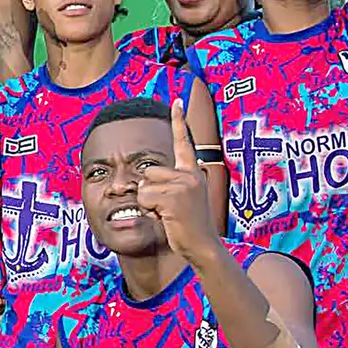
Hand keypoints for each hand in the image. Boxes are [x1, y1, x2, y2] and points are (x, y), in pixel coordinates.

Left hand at [135, 100, 215, 260]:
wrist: (203, 246)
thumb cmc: (188, 225)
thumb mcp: (182, 199)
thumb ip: (168, 185)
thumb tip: (144, 179)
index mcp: (193, 172)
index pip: (184, 142)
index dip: (180, 121)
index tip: (177, 101)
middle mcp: (191, 174)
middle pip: (148, 172)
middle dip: (149, 193)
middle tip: (168, 209)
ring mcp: (183, 185)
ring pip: (144, 186)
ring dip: (148, 203)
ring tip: (168, 214)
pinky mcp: (174, 197)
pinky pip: (144, 198)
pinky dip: (149, 211)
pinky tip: (166, 218)